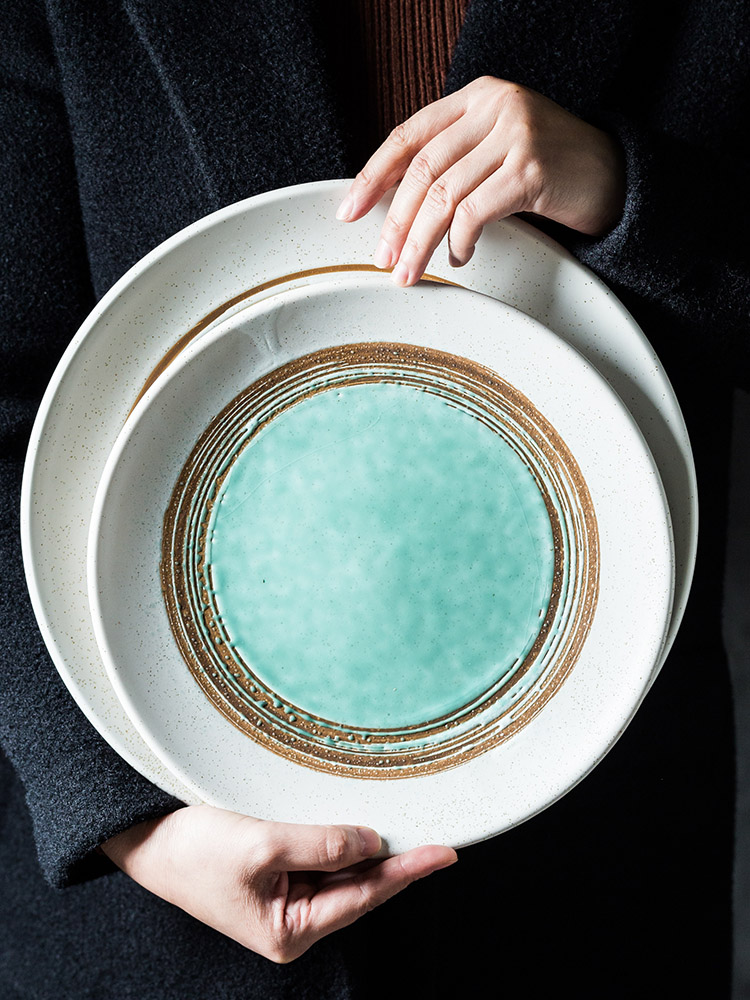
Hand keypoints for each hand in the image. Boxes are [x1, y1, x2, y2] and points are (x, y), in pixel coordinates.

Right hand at [101, 804, 456, 962]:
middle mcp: (292, 921)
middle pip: (358, 887)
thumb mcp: (261, 847)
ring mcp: (284, 898)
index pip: (363, 896)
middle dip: (394, 861)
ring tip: (404, 824)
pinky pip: (321, 857)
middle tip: (437, 836)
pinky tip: (358, 825)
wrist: (147, 840)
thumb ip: (321, 845)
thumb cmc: (193, 851)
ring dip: (368, 849)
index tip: (444, 853)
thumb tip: (371, 843)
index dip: (406, 872)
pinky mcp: (275, 874)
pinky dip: (341, 840)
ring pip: (342, 871)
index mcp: (289, 931)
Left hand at [336, 75, 625, 284]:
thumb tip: (395, 205)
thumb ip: (456, 160)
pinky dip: (461, 242)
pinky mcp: (533, 169)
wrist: (618, 177)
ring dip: (420, 242)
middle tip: (383, 258)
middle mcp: (495, 107)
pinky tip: (460, 257)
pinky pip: (476, 212)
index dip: (374, 175)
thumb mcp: (498, 150)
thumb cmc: (553, 171)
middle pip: (423, 170)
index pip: (409, 135)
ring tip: (410, 272)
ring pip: (444, 196)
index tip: (349, 211)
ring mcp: (516, 135)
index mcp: (479, 97)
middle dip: (395, 221)